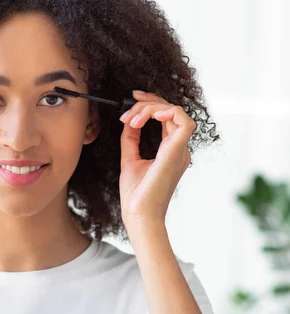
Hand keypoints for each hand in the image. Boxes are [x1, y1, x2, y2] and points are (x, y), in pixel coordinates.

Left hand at [119, 90, 195, 223]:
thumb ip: (131, 139)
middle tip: (129, 107)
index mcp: (171, 150)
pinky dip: (167, 112)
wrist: (138, 214)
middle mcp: (179, 148)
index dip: (151, 103)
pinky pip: (184, 121)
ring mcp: (180, 150)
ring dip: (152, 108)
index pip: (167, 117)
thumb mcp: (130, 159)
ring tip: (133, 119)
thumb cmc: (136, 194)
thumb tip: (129, 120)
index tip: (132, 100)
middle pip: (171, 111)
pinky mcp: (177, 152)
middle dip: (148, 102)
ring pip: (175, 111)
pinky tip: (149, 117)